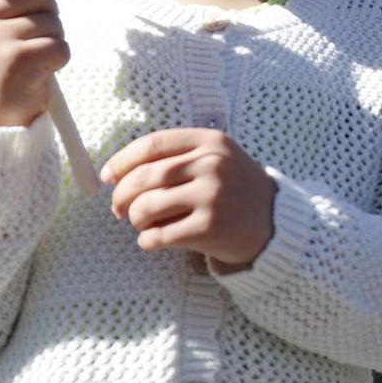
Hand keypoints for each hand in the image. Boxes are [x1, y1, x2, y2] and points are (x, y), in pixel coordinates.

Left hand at [103, 129, 277, 271]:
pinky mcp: (210, 228)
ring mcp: (212, 196)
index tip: (107, 176)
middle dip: (121, 195)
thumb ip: (177, 157)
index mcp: (210, 142)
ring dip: (135, 218)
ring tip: (140, 223)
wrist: (274, 223)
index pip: (152, 145)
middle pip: (145, 176)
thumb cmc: (234, 190)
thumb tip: (117, 174)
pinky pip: (160, 235)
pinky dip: (147, 240)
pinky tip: (153, 240)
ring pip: (148, 206)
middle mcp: (212, 165)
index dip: (122, 161)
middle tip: (117, 208)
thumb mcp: (217, 158)